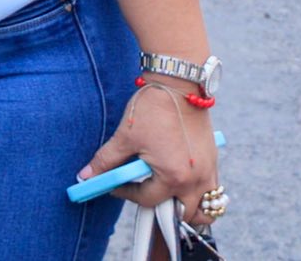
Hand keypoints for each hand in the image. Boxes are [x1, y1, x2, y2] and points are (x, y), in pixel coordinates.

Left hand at [78, 84, 222, 229]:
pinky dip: (199, 195)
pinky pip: (212, 192)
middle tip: (142, 193)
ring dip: (187, 209)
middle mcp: (196, 180)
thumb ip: (106, 161)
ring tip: (166, 195)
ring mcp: (209, 172)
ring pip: (203, 209)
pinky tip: (180, 181)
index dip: (126, 194)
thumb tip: (86, 176)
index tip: (115, 185)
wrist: (179, 85)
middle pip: (182, 214)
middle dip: (162, 210)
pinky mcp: (214, 162)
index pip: (148, 200)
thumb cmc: (153, 109)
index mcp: (173, 177)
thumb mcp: (125, 136)